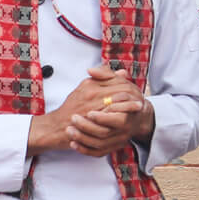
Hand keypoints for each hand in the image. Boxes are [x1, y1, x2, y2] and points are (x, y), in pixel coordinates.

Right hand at [27, 68, 145, 155]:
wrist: (56, 126)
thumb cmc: (71, 108)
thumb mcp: (85, 88)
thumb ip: (103, 79)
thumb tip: (122, 73)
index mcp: (90, 85)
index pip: (115, 81)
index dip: (128, 85)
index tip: (136, 90)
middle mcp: (91, 94)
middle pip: (119, 90)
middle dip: (132, 94)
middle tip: (142, 99)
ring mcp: (92, 108)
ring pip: (118, 104)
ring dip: (130, 106)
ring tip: (140, 108)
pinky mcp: (92, 121)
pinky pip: (111, 118)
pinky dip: (122, 117)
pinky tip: (129, 119)